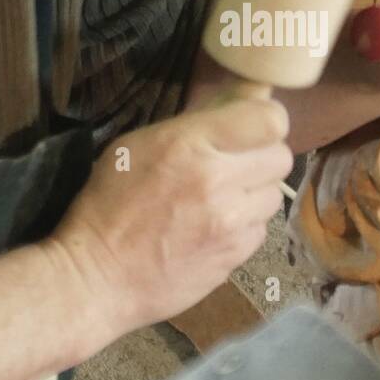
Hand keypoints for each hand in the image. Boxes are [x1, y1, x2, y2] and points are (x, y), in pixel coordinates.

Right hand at [50, 99, 292, 333]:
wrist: (98, 278)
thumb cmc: (109, 205)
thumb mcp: (137, 146)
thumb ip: (194, 124)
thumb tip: (244, 101)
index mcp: (190, 144)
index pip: (270, 119)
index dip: (266, 120)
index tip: (251, 127)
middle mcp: (217, 180)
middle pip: (281, 156)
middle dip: (262, 156)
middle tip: (235, 165)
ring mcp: (231, 223)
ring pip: (274, 195)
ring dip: (254, 194)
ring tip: (222, 200)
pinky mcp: (236, 256)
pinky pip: (261, 229)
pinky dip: (245, 226)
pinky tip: (216, 229)